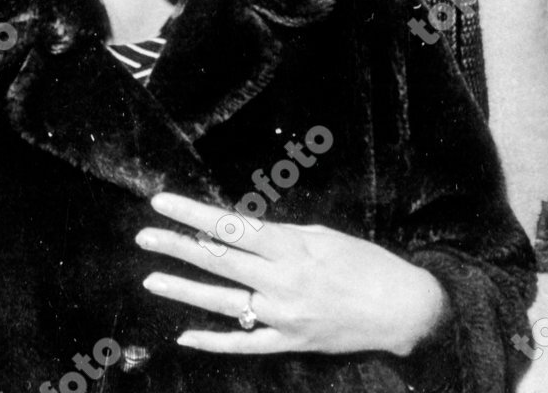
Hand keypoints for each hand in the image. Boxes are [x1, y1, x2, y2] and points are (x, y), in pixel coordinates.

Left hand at [136, 192, 448, 356]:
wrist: (402, 307)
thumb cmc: (364, 262)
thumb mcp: (321, 235)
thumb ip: (278, 236)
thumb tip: (237, 233)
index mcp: (290, 247)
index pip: (229, 226)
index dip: (192, 213)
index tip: (162, 202)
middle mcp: (281, 281)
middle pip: (218, 260)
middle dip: (177, 245)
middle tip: (144, 235)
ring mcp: (283, 316)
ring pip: (222, 302)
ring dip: (184, 290)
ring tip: (152, 279)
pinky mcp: (289, 342)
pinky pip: (243, 344)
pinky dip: (213, 340)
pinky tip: (184, 335)